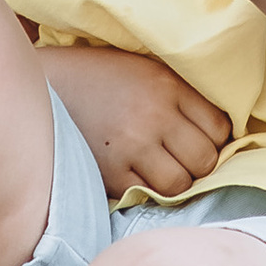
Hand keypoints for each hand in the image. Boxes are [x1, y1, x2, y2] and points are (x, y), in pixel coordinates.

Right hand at [41, 45, 233, 199]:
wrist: (46, 86)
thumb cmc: (102, 77)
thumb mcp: (146, 70)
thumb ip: (181, 96)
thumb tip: (219, 133)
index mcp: (167, 86)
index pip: (219, 127)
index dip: (215, 138)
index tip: (201, 139)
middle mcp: (153, 116)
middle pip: (205, 160)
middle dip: (200, 164)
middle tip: (183, 159)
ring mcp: (130, 147)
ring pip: (179, 185)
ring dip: (176, 182)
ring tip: (163, 170)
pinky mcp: (109, 172)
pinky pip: (146, 195)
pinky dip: (147, 191)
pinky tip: (139, 177)